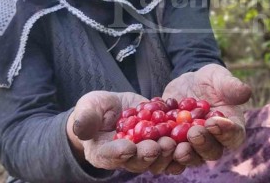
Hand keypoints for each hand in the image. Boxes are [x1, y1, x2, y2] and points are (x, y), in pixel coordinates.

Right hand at [67, 91, 181, 174]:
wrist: (114, 109)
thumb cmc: (95, 110)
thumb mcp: (88, 108)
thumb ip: (85, 118)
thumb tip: (80, 128)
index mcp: (103, 153)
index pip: (110, 157)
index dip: (119, 154)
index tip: (128, 148)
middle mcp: (127, 158)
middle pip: (138, 162)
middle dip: (149, 154)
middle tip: (159, 145)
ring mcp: (146, 152)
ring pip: (159, 159)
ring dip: (168, 153)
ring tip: (175, 141)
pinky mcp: (162, 142)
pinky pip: (175, 148)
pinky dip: (183, 143)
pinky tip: (189, 132)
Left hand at [162, 64, 251, 165]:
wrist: (187, 84)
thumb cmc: (210, 81)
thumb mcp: (219, 77)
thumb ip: (231, 85)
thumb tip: (246, 91)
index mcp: (232, 128)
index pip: (233, 135)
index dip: (225, 132)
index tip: (214, 122)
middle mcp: (215, 143)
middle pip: (211, 152)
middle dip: (202, 144)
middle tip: (193, 133)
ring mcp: (194, 148)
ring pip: (190, 157)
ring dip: (182, 154)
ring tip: (173, 145)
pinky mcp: (175, 147)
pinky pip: (169, 154)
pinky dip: (161, 151)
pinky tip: (153, 144)